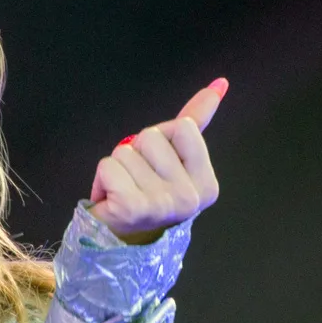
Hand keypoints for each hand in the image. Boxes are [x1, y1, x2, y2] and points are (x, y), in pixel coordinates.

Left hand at [89, 78, 225, 244]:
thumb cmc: (149, 193)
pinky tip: (111, 199)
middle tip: (139, 181)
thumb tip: (219, 84)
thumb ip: (196, 120)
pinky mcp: (130, 208)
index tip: (161, 165)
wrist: (122, 238)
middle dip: (138, 153)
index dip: (164, 138)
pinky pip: (108, 166)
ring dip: (118, 168)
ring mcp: (161, 205)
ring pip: (126, 151)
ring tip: (124, 190)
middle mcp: (189, 199)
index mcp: (207, 185)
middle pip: (152, 137)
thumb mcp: (176, 157)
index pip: (183, 127)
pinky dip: (103, 178)